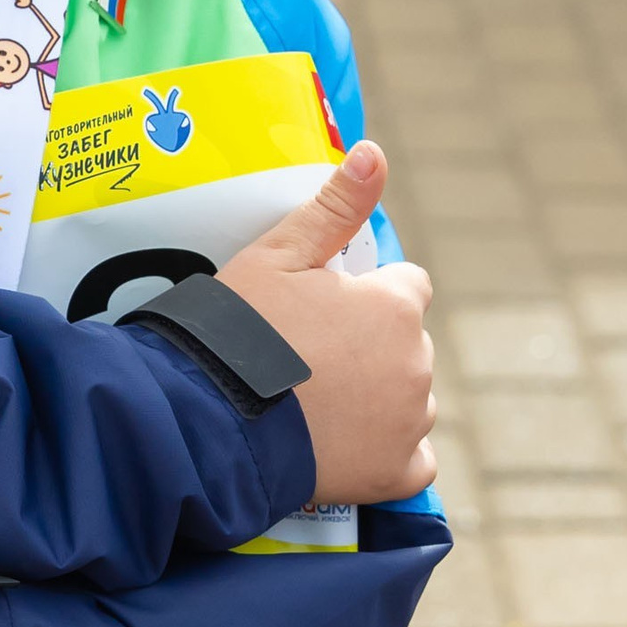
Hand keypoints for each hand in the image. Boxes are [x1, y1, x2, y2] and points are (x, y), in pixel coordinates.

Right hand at [215, 142, 436, 505]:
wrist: (210, 419)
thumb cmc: (239, 330)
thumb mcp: (278, 255)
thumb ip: (335, 207)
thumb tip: (374, 153)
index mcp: (395, 306)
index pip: (408, 287)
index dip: (366, 295)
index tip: (325, 310)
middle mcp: (416, 362)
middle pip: (407, 345)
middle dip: (371, 346)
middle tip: (309, 359)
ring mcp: (409, 421)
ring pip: (410, 400)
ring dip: (380, 398)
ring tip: (318, 403)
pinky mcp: (394, 473)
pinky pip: (413, 460)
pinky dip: (389, 454)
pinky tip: (348, 446)